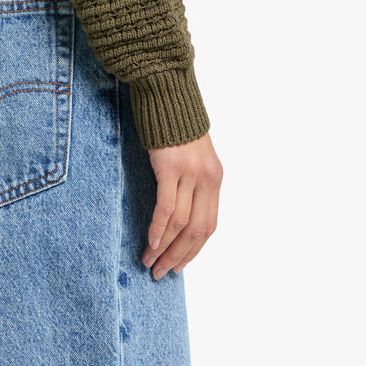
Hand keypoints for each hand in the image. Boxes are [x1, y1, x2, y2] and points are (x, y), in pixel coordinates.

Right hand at [142, 132, 221, 277]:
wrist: (168, 93)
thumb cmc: (175, 126)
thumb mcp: (193, 157)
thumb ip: (192, 183)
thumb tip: (179, 215)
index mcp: (215, 180)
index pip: (208, 225)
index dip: (193, 250)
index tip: (178, 265)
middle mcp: (208, 179)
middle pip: (197, 230)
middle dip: (179, 256)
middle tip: (162, 272)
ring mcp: (190, 173)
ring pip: (181, 223)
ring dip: (165, 248)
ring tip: (150, 261)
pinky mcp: (171, 167)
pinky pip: (167, 206)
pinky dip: (159, 228)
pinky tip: (151, 242)